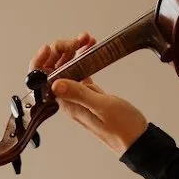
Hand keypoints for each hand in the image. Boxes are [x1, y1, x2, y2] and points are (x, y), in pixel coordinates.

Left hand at [30, 34, 147, 156]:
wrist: (137, 139)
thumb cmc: (122, 127)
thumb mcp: (102, 106)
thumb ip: (79, 93)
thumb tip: (55, 84)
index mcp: (66, 103)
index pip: (43, 80)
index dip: (42, 61)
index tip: (51, 47)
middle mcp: (69, 99)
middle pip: (54, 70)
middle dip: (62, 51)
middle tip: (79, 40)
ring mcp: (79, 96)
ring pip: (68, 69)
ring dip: (74, 52)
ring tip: (86, 39)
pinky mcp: (90, 94)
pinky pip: (81, 72)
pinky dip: (84, 59)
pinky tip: (90, 50)